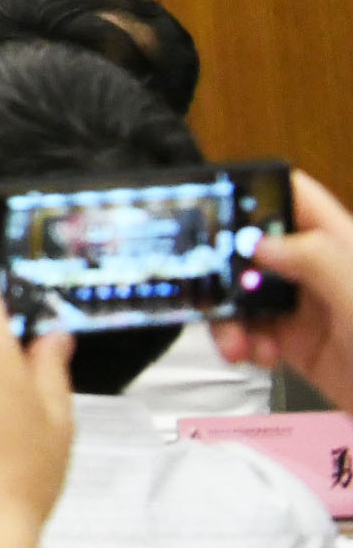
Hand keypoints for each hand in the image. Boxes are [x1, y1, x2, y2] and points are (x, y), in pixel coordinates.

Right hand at [217, 166, 352, 409]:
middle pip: (256, 248)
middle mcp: (322, 273)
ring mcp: (308, 309)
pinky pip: (251, 332)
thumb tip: (262, 240)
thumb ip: (318, 261)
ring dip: (229, 314)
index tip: (214, 211)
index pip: (293, 197)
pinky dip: (240, 341)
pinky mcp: (297, 345)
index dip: (253, 193)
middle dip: (226, 267)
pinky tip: (253, 354)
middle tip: (208, 285)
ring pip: (246, 294)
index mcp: (342, 246)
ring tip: (234, 340)